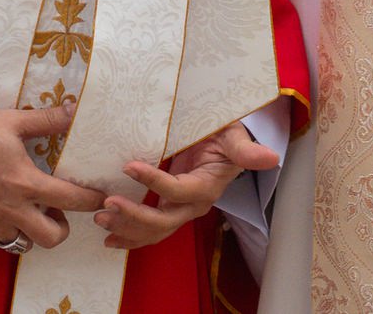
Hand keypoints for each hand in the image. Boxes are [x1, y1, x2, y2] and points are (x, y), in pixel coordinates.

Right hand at [0, 106, 105, 250]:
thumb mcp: (12, 121)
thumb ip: (46, 120)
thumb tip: (73, 109)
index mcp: (26, 183)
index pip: (72, 199)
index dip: (91, 200)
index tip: (99, 197)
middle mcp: (13, 209)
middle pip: (53, 237)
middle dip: (63, 227)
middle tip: (58, 209)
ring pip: (26, 245)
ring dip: (35, 232)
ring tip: (31, 211)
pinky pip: (1, 243)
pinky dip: (10, 234)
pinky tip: (7, 215)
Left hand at [92, 121, 280, 250]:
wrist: (223, 141)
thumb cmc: (225, 133)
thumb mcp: (234, 136)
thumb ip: (246, 150)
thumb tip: (271, 157)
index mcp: (207, 187)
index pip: (178, 190)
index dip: (154, 182)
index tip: (129, 166)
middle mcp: (193, 204)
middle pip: (162, 222)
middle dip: (132, 217)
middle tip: (106, 206)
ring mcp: (181, 210)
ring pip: (153, 231)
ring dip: (126, 229)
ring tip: (101, 220)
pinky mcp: (169, 208)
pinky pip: (150, 230)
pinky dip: (130, 236)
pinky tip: (110, 239)